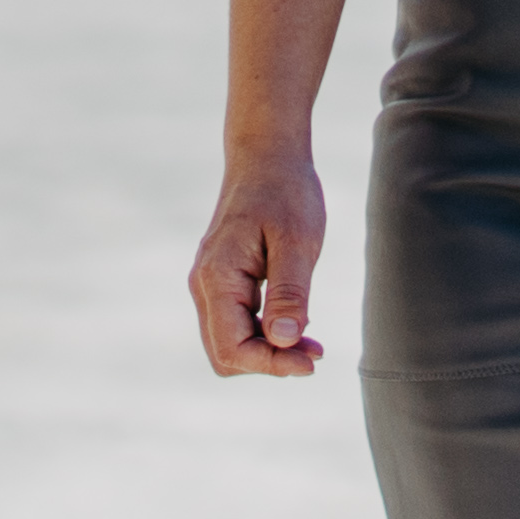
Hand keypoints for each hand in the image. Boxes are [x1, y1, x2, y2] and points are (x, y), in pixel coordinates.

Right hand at [194, 145, 329, 377]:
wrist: (267, 155)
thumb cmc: (285, 192)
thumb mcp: (296, 242)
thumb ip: (289, 294)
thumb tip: (284, 342)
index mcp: (217, 277)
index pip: (232, 349)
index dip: (271, 364)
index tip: (312, 362)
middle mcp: (205, 286)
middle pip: (225, 355)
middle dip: (268, 362)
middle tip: (314, 354)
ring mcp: (211, 284)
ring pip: (230, 343)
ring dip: (269, 351)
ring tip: (313, 345)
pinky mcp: (225, 281)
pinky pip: (238, 323)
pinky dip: (266, 334)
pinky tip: (299, 326)